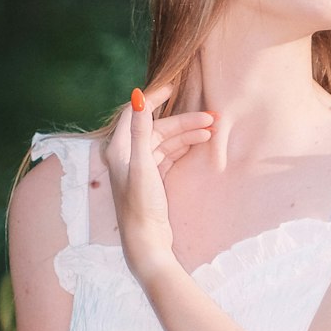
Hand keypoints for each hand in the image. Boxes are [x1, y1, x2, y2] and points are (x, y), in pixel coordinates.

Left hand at [103, 83, 213, 283]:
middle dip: (182, 121)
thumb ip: (141, 130)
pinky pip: (168, 156)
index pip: (135, 112)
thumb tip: (139, 96)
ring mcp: (140, 168)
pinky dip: (182, 148)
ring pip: (165, 142)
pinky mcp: (151, 180)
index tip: (174, 88)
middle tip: (211, 119)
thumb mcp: (143, 165)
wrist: (147, 243)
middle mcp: (126, 156)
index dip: (154, 98)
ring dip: (186, 135)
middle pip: (156, 128)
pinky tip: (199, 144)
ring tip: (211, 132)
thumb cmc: (142, 206)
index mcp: (118, 149)